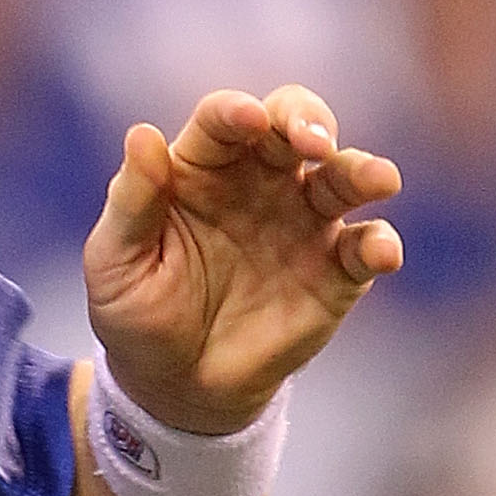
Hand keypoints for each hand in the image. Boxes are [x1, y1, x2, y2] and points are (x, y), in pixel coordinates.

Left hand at [83, 85, 402, 435]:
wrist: (175, 383)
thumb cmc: (136, 312)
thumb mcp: (115, 259)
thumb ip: (132, 200)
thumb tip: (142, 134)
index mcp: (202, 168)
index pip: (224, 120)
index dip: (237, 112)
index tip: (247, 119)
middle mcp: (259, 182)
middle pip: (294, 125)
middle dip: (308, 120)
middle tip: (313, 142)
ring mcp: (303, 222)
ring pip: (344, 177)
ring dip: (362, 170)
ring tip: (377, 180)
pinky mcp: (335, 271)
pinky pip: (367, 247)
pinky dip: (379, 244)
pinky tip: (378, 252)